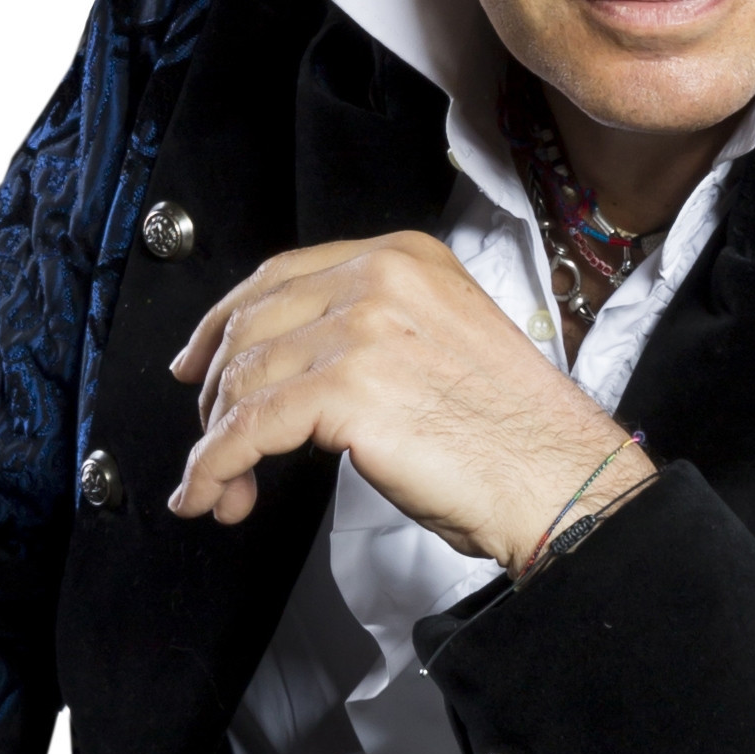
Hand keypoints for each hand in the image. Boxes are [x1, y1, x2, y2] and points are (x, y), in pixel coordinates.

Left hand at [168, 232, 645, 568]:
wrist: (557, 477)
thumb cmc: (511, 431)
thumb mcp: (441, 341)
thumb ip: (374, 330)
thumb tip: (295, 367)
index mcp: (405, 258)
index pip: (282, 275)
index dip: (224, 322)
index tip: (198, 363)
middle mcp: (380, 279)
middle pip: (251, 322)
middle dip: (215, 389)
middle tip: (208, 437)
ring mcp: (361, 329)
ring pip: (243, 379)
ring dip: (216, 442)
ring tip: (222, 487)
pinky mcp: (346, 390)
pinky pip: (247, 428)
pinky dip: (215, 467)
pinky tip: (212, 494)